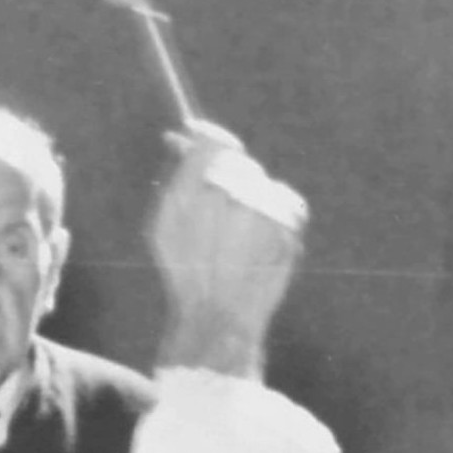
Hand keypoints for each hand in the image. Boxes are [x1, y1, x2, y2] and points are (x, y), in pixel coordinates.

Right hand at [148, 123, 309, 379]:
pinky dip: (280, 215)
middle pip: (239, 163)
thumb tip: (184, 138)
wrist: (219, 315)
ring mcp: (259, 211)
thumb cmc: (186, 272)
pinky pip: (288, 202)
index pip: (212, 143)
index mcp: (189, 194)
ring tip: (242, 237)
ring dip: (255, 200)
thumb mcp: (164, 224)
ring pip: (263, 184)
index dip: (211, 137)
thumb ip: (176, 177)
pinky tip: (264, 240)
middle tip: (223, 210)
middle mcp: (224, 197)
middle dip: (232, 179)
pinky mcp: (286, 227)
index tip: (205, 137)